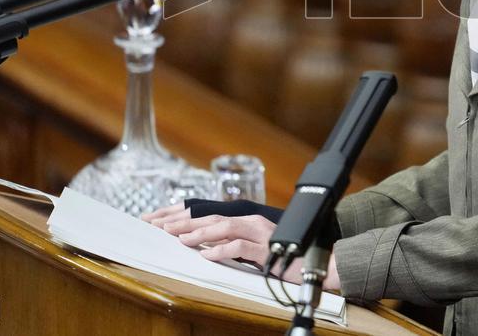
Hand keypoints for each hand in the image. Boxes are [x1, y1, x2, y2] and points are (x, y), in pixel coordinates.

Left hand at [142, 203, 340, 289]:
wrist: (316, 263)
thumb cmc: (283, 256)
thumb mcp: (252, 248)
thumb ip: (231, 243)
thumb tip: (203, 246)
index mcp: (246, 220)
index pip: (210, 214)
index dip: (185, 216)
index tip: (162, 221)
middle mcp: (251, 221)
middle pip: (213, 217)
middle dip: (185, 222)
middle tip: (162, 227)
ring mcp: (260, 233)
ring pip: (225, 227)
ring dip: (201, 233)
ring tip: (181, 239)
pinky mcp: (267, 248)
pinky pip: (241, 246)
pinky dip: (222, 250)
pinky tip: (207, 255)